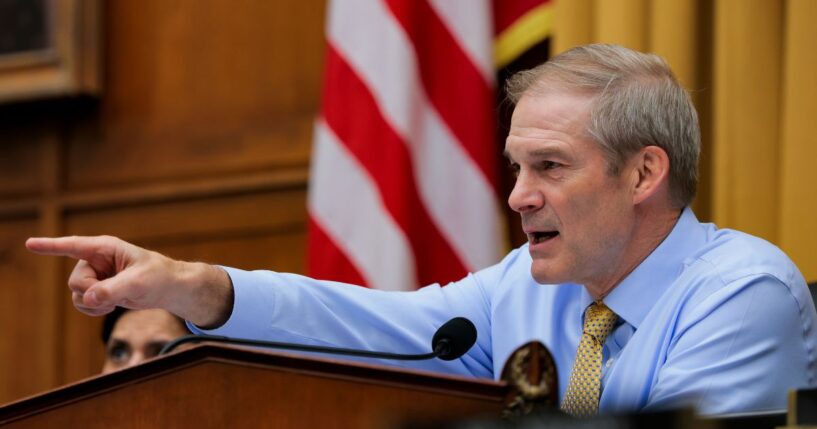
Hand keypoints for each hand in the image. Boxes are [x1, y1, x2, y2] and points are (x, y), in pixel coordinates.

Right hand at [25, 235, 233, 327]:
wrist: (170, 289)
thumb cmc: (159, 277)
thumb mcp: (139, 282)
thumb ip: (113, 289)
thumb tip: (89, 297)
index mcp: (106, 248)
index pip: (73, 246)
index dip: (50, 246)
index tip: (30, 244)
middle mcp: (96, 259)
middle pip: (75, 280)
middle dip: (91, 292)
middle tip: (115, 294)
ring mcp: (96, 274)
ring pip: (76, 294)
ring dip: (93, 304)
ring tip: (115, 302)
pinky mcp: (98, 288)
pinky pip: (81, 302)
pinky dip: (94, 309)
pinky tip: (111, 306)